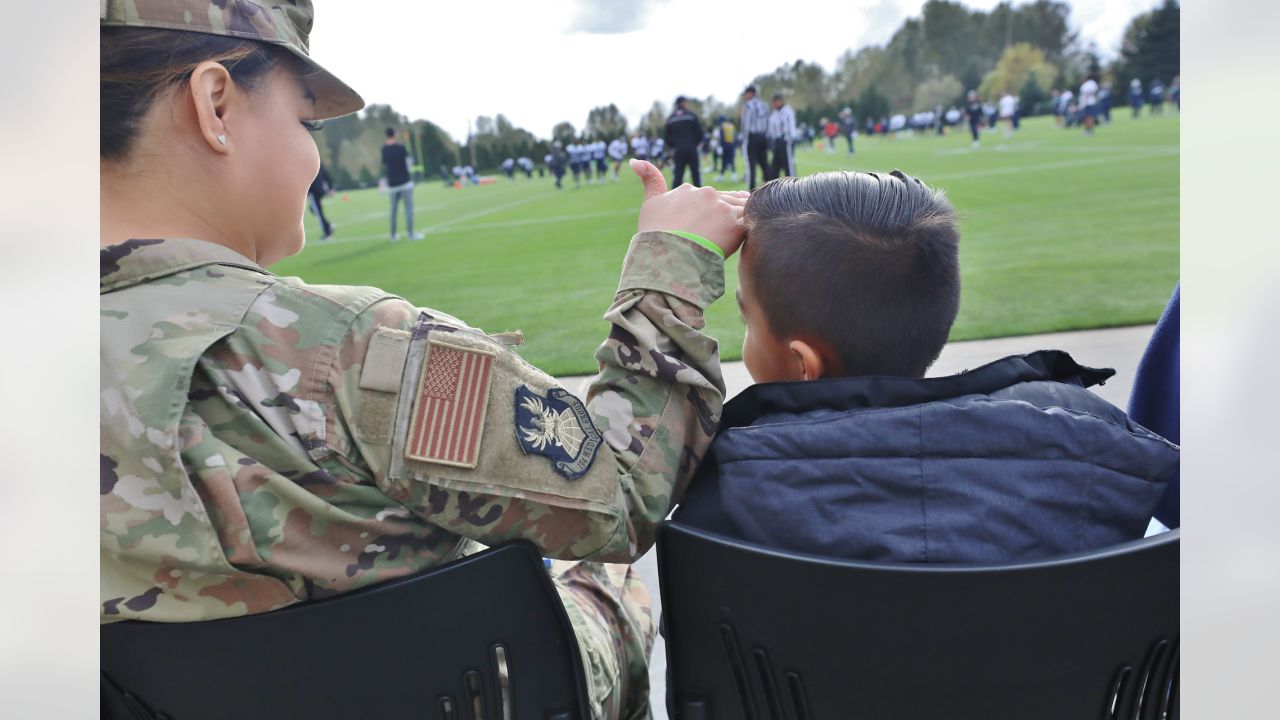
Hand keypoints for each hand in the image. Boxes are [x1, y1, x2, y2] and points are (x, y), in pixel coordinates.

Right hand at [631, 159, 746, 257]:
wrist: (665, 258)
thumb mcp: (650, 204)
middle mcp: (707, 194)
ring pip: (741, 209)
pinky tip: (745, 237)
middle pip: (727, 200)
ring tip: (736, 236)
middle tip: (725, 233)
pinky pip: (750, 222)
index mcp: (689, 189)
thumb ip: (649, 179)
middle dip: (728, 214)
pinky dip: (750, 228)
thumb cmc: (655, 235)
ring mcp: (722, 208)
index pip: (709, 195)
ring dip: (742, 220)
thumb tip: (634, 160)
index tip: (713, 222)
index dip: (713, 209)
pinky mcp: (735, 225)